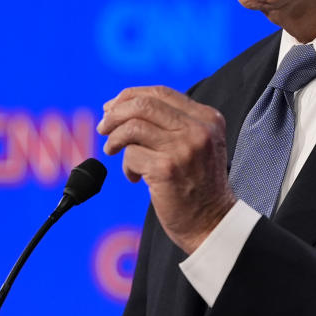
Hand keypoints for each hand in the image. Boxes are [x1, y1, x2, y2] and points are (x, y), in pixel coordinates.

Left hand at [97, 85, 236, 253]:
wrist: (212, 223)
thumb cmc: (199, 185)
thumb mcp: (199, 144)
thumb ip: (172, 123)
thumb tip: (120, 106)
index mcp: (208, 118)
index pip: (161, 93)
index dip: (131, 96)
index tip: (112, 107)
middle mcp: (199, 129)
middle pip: (144, 105)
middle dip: (115, 113)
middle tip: (103, 127)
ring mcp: (184, 148)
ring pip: (133, 127)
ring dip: (114, 138)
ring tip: (112, 150)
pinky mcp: (166, 169)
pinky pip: (131, 155)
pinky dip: (126, 165)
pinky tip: (134, 176)